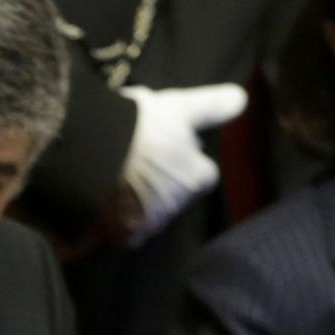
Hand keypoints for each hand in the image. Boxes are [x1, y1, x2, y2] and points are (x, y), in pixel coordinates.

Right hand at [117, 83, 247, 243]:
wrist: (92, 153)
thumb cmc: (141, 128)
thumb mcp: (178, 107)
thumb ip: (211, 107)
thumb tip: (242, 99)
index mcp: (195, 176)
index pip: (205, 176)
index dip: (192, 164)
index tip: (173, 152)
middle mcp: (177, 204)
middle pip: (177, 197)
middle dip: (164, 186)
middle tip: (140, 164)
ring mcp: (149, 224)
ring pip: (150, 217)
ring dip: (140, 204)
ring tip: (116, 183)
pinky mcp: (121, 236)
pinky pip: (124, 234)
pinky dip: (118, 225)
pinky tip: (104, 206)